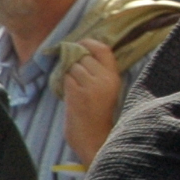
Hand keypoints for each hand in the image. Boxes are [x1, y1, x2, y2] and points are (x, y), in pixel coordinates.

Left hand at [61, 39, 121, 162]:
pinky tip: (69, 91)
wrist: (94, 137)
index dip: (89, 42)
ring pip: (72, 66)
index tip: (81, 43)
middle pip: (83, 57)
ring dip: (69, 72)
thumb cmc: (99, 114)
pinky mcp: (75, 93)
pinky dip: (64, 81)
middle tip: (74, 69)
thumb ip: (100, 73)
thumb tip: (82, 54)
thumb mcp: (108, 90)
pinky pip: (65, 77)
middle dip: (75, 61)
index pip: (102, 49)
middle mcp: (103, 79)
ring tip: (74, 84)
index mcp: (114, 77)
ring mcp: (88, 85)